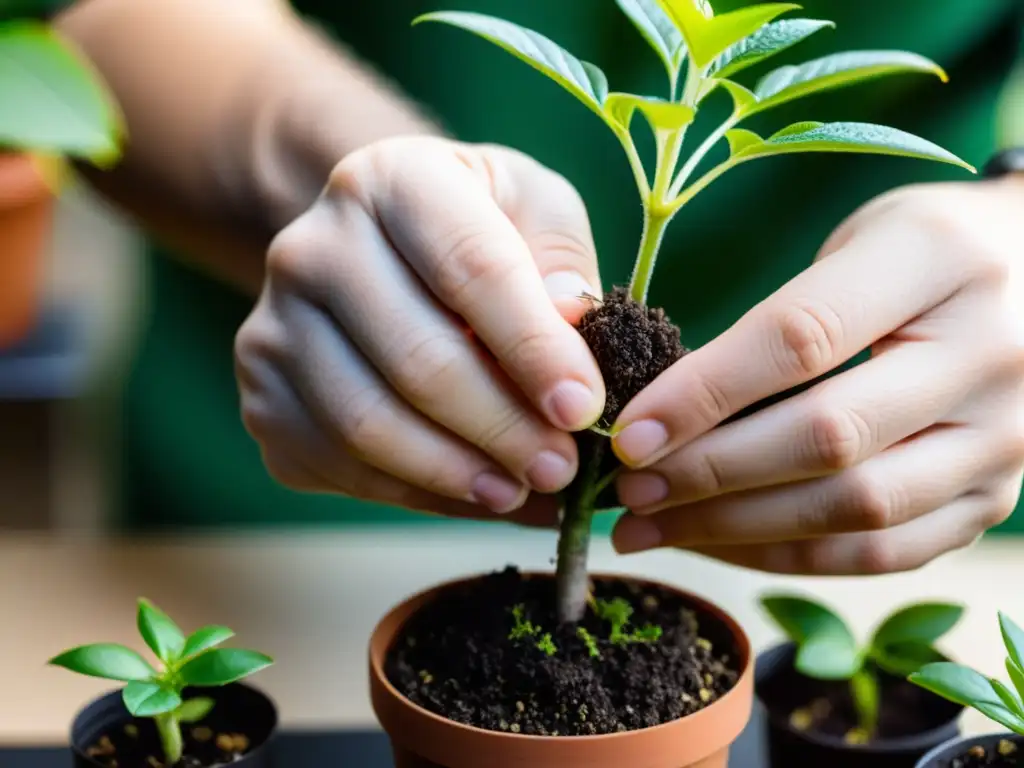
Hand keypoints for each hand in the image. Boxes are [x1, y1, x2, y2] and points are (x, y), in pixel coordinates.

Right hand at [235, 137, 605, 523]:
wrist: (373, 247)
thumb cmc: (472, 227)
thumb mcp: (532, 207)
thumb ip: (561, 258)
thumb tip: (574, 326)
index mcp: (390, 181)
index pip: (470, 268)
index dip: (533, 348)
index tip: (584, 407)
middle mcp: (311, 247)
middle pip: (416, 359)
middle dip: (502, 426)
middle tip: (563, 467)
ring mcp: (273, 326)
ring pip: (369, 425)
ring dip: (458, 472)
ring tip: (523, 489)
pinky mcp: (263, 395)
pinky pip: (341, 465)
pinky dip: (416, 493)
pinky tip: (473, 492)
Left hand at [610, 177, 1023, 573]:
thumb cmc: (919, 252)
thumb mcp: (855, 242)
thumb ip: (777, 319)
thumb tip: (667, 412)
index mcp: (940, 260)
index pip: (800, 340)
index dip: (702, 394)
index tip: (628, 433)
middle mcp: (990, 355)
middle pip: (827, 438)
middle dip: (708, 473)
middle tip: (628, 491)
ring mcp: (1004, 439)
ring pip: (855, 510)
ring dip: (735, 529)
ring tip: (651, 528)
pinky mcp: (995, 497)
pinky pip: (883, 553)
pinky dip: (790, 557)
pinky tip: (719, 544)